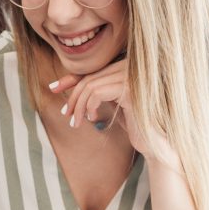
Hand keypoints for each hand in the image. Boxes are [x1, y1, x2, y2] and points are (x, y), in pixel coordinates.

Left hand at [49, 57, 167, 160]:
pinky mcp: (130, 89)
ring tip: (76, 122)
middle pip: (89, 78)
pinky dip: (89, 106)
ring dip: (79, 106)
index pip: (92, 70)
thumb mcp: (112, 104)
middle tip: (67, 115)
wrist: (156, 142)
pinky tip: (93, 119)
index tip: (52, 87)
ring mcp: (132, 76)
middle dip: (73, 97)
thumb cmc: (135, 124)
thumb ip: (97, 91)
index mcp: (126, 68)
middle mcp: (130, 67)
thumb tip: (69, 85)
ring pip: (90, 86)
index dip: (70, 78)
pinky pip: (97, 92)